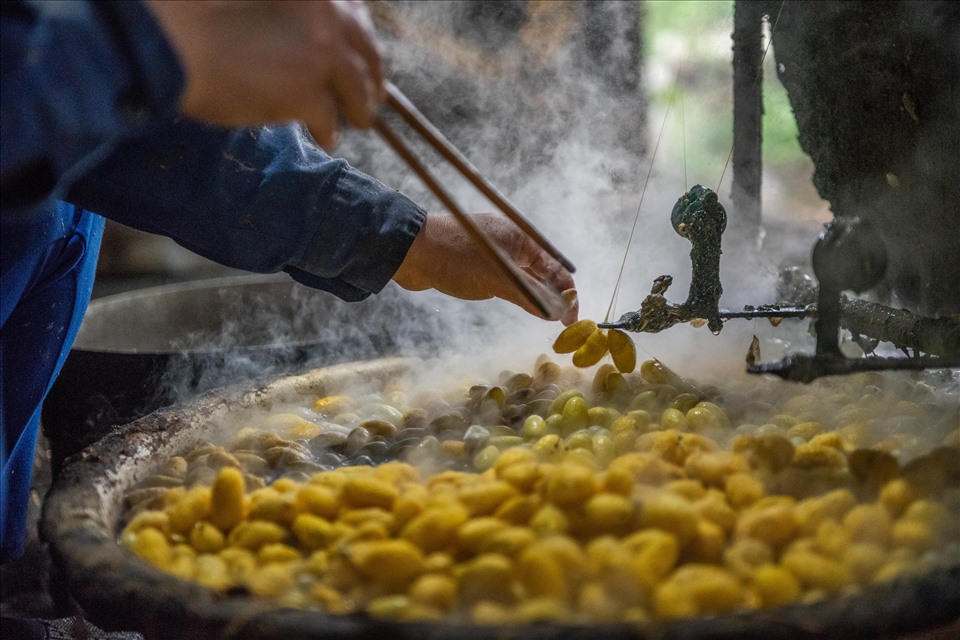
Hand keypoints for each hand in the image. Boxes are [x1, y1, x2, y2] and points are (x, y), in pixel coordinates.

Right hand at [146, 0, 383, 147]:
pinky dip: (327, 132)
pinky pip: (329, 121)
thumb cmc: (199, 16)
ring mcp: (321, 56)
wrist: (174, 41)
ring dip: (358, 109)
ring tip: (355, 122)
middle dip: (372, 78)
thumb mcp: (258, 0)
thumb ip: (289, 15)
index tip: (362, 53)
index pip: (356, 14)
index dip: (361, 38)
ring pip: (357, 92)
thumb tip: (308, 42)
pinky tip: (322, 138)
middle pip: (367, 55)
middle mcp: (327, 16)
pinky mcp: (307, 94)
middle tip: (372, 97)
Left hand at [393, 214, 578, 323]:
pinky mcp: (474, 260)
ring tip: (544, 314)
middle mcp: (508, 240)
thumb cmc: (457, 260)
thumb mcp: (499, 280)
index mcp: (519, 238)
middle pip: (540, 269)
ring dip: (532, 292)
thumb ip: (531, 296)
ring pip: (520, 274)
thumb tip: (558, 311)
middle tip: (561, 321)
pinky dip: (513, 289)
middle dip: (552, 293)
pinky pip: (502, 276)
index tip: (573, 319)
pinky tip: (514, 300)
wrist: (410, 251)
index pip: (554, 267)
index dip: (567, 293)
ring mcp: (491, 249)